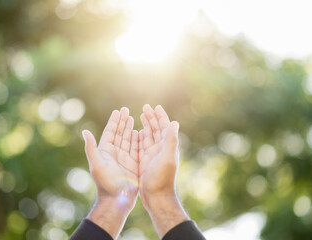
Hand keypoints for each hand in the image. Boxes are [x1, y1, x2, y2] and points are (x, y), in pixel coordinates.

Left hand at [82, 107, 138, 237]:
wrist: (117, 199)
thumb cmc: (105, 182)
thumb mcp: (97, 164)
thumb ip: (91, 148)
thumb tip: (84, 131)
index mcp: (105, 151)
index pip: (110, 132)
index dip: (114, 121)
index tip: (118, 111)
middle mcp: (115, 153)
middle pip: (119, 133)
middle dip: (123, 121)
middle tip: (126, 110)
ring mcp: (124, 158)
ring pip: (128, 139)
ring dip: (130, 128)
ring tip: (133, 117)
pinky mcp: (133, 164)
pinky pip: (136, 148)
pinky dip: (138, 139)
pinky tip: (141, 131)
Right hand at [138, 104, 188, 237]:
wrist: (156, 197)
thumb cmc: (162, 179)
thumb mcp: (166, 159)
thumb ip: (170, 141)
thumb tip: (175, 123)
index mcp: (166, 146)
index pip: (164, 127)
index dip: (160, 116)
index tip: (155, 106)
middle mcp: (160, 149)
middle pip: (156, 129)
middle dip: (152, 117)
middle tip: (145, 107)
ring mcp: (153, 155)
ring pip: (149, 136)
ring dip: (147, 125)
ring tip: (141, 115)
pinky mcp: (145, 161)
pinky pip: (142, 145)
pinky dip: (140, 137)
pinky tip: (137, 132)